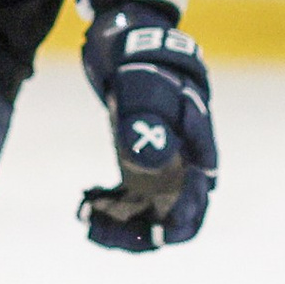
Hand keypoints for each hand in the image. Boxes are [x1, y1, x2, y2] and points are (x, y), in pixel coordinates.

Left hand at [80, 2, 215, 250]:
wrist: (130, 48)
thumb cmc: (141, 67)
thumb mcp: (141, 91)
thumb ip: (146, 124)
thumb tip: (156, 162)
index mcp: (195, 147)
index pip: (197, 197)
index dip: (178, 223)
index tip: (152, 234)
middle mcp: (184, 163)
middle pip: (174, 214)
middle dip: (142, 231)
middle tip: (101, 231)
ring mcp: (164, 167)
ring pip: (150, 212)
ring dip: (122, 224)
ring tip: (88, 218)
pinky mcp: (142, 168)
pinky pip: (131, 201)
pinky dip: (112, 208)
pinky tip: (87, 203)